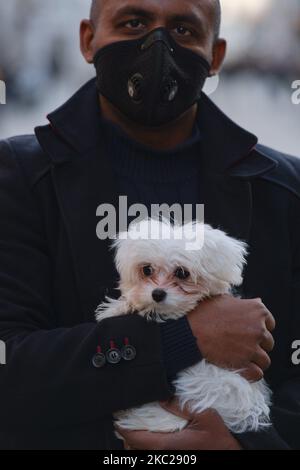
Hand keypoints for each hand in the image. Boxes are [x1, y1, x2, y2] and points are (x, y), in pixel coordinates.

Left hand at [116, 399, 241, 449]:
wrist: (229, 453)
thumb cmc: (219, 437)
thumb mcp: (204, 416)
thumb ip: (181, 406)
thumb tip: (161, 397)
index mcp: (169, 444)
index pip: (137, 439)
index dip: (124, 429)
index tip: (116, 418)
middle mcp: (166, 454)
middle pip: (137, 447)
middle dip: (127, 434)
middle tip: (121, 418)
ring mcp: (170, 456)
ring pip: (145, 450)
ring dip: (136, 438)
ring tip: (130, 424)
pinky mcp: (175, 455)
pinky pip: (155, 451)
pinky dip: (147, 441)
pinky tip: (148, 431)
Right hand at [187, 294, 274, 380]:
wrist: (190, 330)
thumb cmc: (205, 312)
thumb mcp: (226, 299)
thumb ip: (245, 303)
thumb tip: (258, 302)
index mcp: (258, 311)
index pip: (270, 324)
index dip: (259, 328)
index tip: (248, 331)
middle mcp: (259, 329)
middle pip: (268, 343)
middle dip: (257, 344)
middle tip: (241, 344)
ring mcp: (252, 347)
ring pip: (265, 360)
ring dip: (255, 360)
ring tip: (241, 358)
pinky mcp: (244, 363)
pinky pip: (257, 374)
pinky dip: (251, 373)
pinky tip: (242, 369)